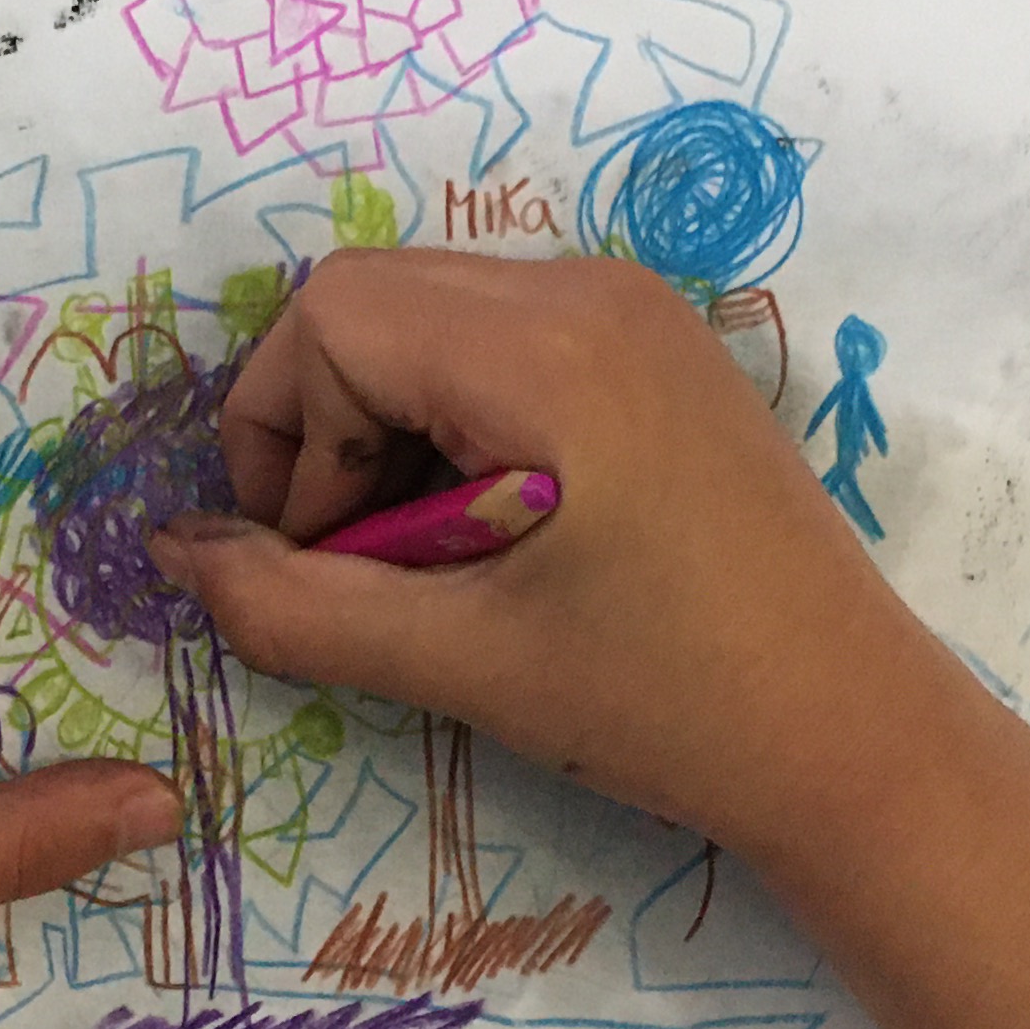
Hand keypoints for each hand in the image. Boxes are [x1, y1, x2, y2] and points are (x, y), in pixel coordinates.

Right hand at [150, 248, 928, 867]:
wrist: (854, 738)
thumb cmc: (666, 703)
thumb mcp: (460, 662)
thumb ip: (295, 607)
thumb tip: (175, 556)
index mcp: (547, 348)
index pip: (331, 317)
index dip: (283, 438)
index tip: (320, 565)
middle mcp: (592, 290)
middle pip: (373, 301)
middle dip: (324, 429)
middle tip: (356, 566)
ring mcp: (637, 313)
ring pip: (431, 318)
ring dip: (386, 429)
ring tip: (424, 561)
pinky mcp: (660, 355)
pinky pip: (502, 343)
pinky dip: (454, 422)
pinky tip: (489, 533)